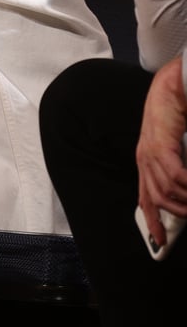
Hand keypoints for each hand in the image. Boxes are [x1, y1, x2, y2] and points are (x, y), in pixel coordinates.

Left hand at [136, 55, 186, 247]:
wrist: (170, 85)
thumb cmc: (175, 112)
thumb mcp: (173, 146)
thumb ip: (178, 166)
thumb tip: (183, 186)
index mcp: (145, 162)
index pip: (145, 199)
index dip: (152, 222)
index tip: (158, 242)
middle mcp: (143, 160)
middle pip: (157, 200)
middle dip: (177, 214)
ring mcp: (149, 153)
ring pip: (166, 191)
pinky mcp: (159, 146)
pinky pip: (175, 176)